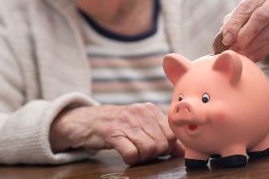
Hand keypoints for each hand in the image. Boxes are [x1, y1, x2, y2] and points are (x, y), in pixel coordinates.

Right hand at [49, 103, 184, 164]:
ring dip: (142, 158)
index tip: (158, 150)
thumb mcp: (141, 124)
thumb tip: (181, 151)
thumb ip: (161, 134)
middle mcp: (140, 113)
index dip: (167, 147)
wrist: (87, 120)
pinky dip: (131, 159)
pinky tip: (125, 155)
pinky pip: (131, 153)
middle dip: (155, 154)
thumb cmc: (118, 124)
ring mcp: (126, 122)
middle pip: (162, 144)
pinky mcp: (112, 133)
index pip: (171, 133)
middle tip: (142, 153)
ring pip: (149, 149)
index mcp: (150, 109)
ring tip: (134, 153)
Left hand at [222, 0, 268, 73]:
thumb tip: (224, 38)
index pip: (247, 7)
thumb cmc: (256, 15)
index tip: (226, 39)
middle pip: (261, 17)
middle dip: (246, 35)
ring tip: (241, 55)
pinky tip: (252, 57)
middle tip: (234, 49)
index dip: (235, 24)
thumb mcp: (244, 13)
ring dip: (253, 47)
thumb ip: (233, 22)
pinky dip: (262, 52)